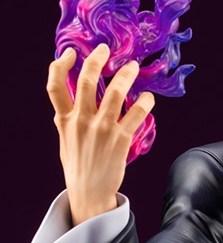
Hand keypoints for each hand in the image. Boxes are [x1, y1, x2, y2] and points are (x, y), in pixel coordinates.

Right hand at [46, 44, 154, 224]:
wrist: (90, 193)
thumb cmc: (79, 166)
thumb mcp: (65, 140)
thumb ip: (67, 119)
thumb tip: (70, 102)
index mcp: (64, 120)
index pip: (54, 85)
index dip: (60, 64)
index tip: (71, 53)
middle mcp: (81, 121)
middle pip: (85, 81)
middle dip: (96, 60)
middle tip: (105, 49)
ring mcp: (101, 129)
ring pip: (114, 93)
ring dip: (125, 75)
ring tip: (132, 67)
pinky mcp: (120, 139)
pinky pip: (135, 114)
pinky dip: (144, 102)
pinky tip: (148, 98)